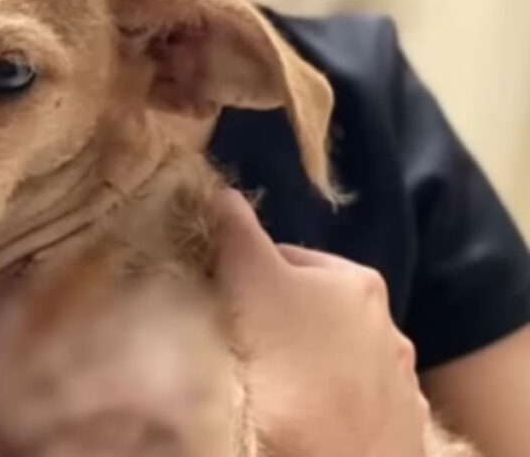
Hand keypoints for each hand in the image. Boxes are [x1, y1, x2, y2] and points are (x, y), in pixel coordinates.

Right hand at [213, 189, 431, 456]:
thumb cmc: (289, 361)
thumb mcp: (251, 276)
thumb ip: (236, 228)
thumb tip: (223, 191)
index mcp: (359, 281)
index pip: (287, 261)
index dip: (247, 278)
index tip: (226, 304)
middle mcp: (392, 327)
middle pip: (311, 311)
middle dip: (279, 323)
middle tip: (244, 347)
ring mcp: (400, 385)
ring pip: (334, 361)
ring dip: (306, 368)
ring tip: (273, 389)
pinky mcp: (401, 436)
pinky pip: (353, 408)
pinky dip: (331, 408)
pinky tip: (306, 419)